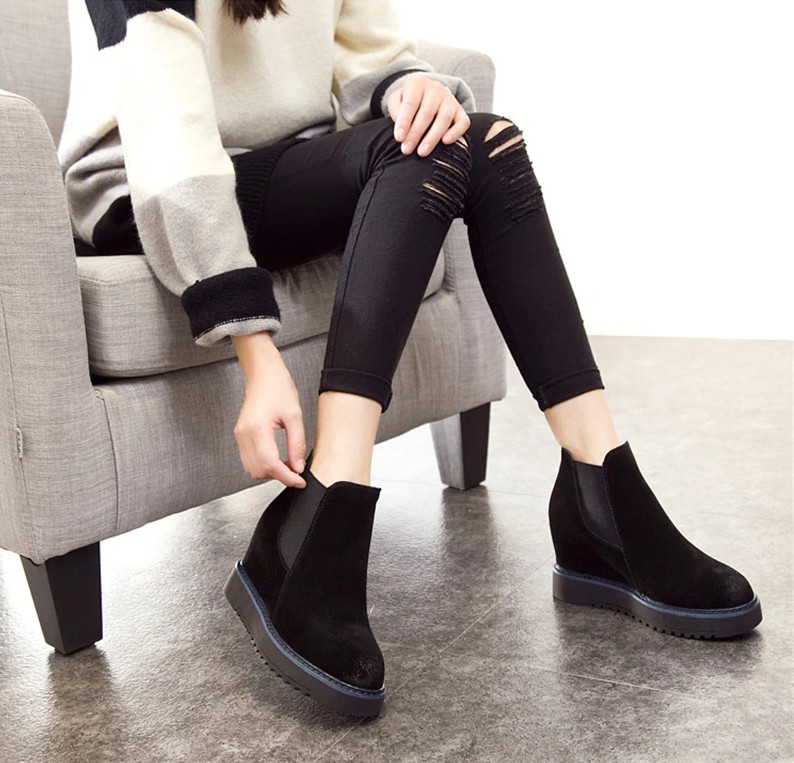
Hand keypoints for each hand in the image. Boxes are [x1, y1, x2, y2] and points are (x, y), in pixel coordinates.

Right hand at [231, 333, 306, 487]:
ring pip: (252, 468)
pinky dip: (263, 465)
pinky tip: (277, 459)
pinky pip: (249, 460)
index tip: (300, 481)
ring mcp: (239, 435)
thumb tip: (298, 467)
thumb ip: (297, 444)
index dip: (286, 477)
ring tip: (288, 464)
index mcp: (257, 429)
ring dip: (270, 472)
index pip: (270, 465)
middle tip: (296, 471)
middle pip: (259, 471)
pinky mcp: (240, 435)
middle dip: (278, 476)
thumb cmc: (278, 388)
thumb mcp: (295, 415)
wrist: (263, 374)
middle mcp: (244, 434)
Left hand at [387, 73, 470, 157]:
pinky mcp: (460, 112)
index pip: (411, 103)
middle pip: (427, 113)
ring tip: (421, 152)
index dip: (404, 121)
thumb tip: (399, 122)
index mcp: (418, 83)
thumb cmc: (410, 102)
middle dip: (415, 133)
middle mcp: (436, 89)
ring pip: (444, 118)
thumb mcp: (397, 99)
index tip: (399, 138)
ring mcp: (450, 100)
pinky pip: (463, 122)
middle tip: (406, 150)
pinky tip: (445, 142)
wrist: (428, 96)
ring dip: (432, 137)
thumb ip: (395, 108)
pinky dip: (455, 132)